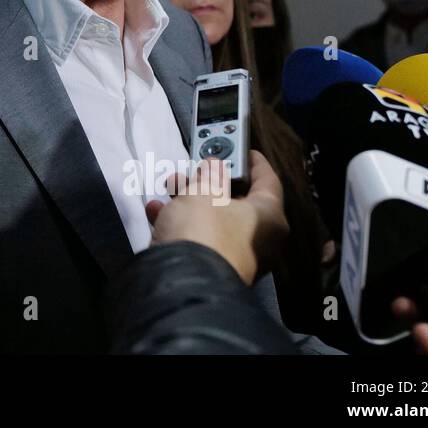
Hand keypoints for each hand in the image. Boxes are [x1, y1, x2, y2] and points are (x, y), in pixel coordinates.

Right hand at [145, 151, 288, 285]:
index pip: (268, 181)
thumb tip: (214, 168)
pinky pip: (197, 236)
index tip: (244, 148)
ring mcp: (234, 255)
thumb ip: (211, 172)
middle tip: (196, 167)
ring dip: (190, 198)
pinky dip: (180, 221)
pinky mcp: (209, 266)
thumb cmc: (204, 227)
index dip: (254, 161)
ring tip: (170, 186)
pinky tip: (157, 211)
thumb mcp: (206, 189)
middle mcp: (258, 239)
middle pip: (237, 200)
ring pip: (213, 217)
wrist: (182, 279)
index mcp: (269, 218)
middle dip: (211, 180)